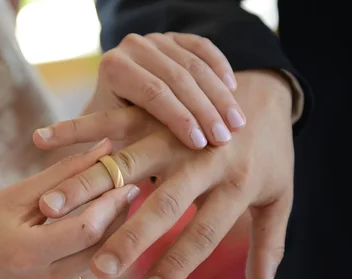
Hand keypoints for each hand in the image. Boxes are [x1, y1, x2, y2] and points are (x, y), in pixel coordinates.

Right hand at [0, 139, 139, 278]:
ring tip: (118, 209)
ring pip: (100, 269)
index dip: (111, 204)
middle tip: (128, 191)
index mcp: (26, 254)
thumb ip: (64, 172)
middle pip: (100, 252)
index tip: (125, 181)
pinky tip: (102, 233)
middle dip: (119, 220)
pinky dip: (101, 256)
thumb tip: (105, 148)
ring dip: (115, 238)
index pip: (87, 230)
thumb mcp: (17, 193)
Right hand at [34, 71, 293, 278]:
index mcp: (238, 185)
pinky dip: (75, 129)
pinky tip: (41, 139)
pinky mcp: (154, 112)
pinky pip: (110, 121)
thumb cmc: (270, 154)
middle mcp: (203, 159)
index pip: (205, 232)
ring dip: (86, 185)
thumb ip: (269, 247)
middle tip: (100, 269)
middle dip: (130, 238)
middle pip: (164, 203)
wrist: (268, 90)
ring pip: (127, 162)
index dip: (179, 263)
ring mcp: (174, 132)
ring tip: (49, 209)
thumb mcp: (279, 199)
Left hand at [83, 32, 245, 148]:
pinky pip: (202, 48)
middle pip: (177, 77)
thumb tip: (152, 167)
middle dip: (205, 111)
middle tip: (225, 138)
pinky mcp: (173, 38)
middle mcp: (131, 46)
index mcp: (113, 69)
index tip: (201, 144)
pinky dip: (220, 68)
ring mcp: (154, 39)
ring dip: (219, 96)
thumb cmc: (117, 132)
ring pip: (194, 64)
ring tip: (237, 124)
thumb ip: (134, 143)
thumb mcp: (120, 138)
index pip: (154, 93)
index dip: (180, 118)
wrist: (116, 108)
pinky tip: (233, 91)